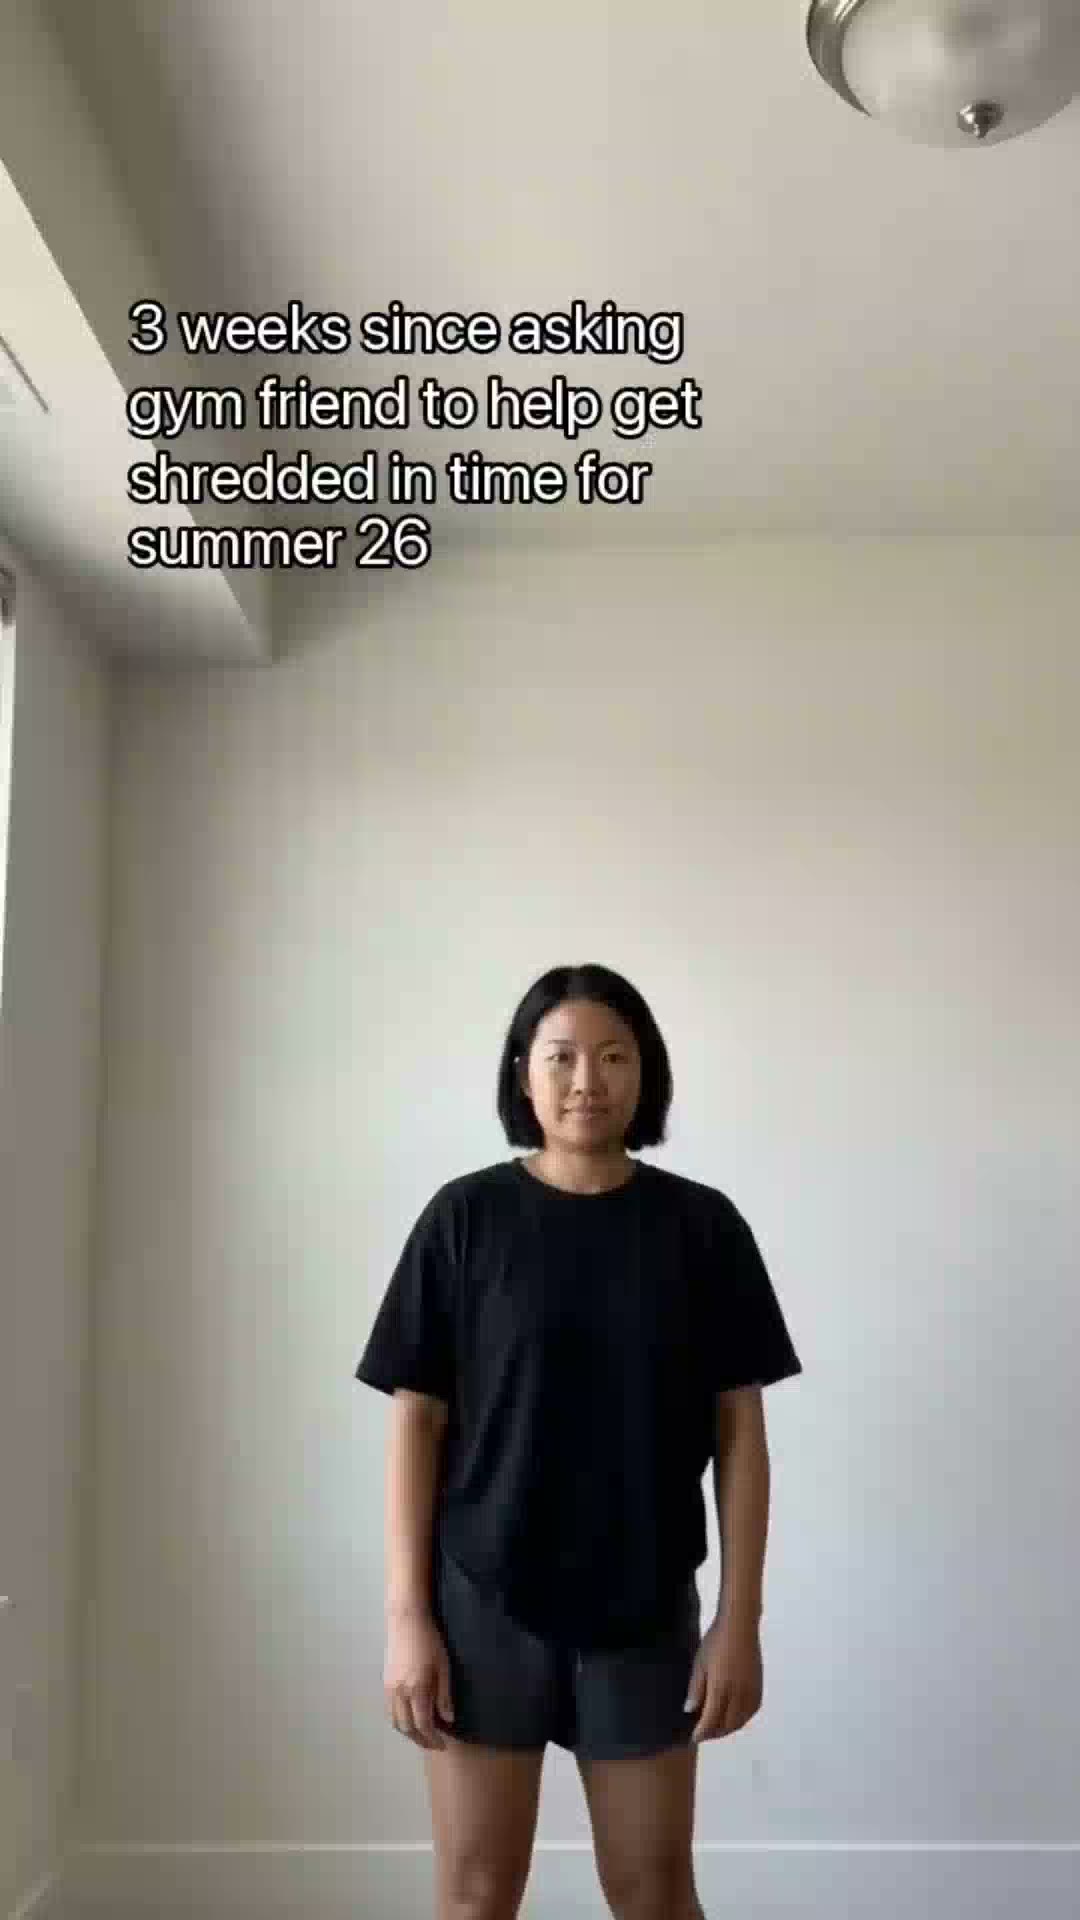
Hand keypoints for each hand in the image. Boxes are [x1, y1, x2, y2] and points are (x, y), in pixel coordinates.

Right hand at [384, 1607, 454, 1748]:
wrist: (406, 1620)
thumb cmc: (430, 1640)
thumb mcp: (444, 1666)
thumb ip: (444, 1695)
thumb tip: (448, 1720)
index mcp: (416, 1689)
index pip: (423, 1725)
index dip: (433, 1739)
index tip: (443, 1745)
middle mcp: (399, 1693)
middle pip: (407, 1728)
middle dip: (420, 1740)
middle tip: (434, 1744)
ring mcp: (389, 1689)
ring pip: (395, 1722)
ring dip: (408, 1733)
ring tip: (423, 1735)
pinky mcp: (384, 1683)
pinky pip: (389, 1712)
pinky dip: (399, 1722)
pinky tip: (410, 1719)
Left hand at [684, 1612, 762, 1742]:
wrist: (740, 1626)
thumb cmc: (715, 1642)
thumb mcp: (700, 1664)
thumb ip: (696, 1689)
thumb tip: (690, 1711)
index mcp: (721, 1688)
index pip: (710, 1720)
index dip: (702, 1732)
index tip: (693, 1738)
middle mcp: (738, 1694)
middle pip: (727, 1725)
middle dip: (714, 1733)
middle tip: (703, 1734)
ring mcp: (751, 1691)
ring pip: (740, 1721)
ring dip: (728, 1729)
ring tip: (716, 1728)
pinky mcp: (759, 1687)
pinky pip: (750, 1712)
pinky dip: (741, 1720)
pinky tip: (733, 1718)